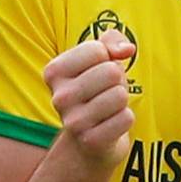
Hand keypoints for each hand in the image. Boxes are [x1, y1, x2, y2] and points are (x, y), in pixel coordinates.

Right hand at [42, 29, 136, 167]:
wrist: (88, 138)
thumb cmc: (97, 89)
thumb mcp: (101, 58)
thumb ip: (113, 41)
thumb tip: (127, 50)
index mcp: (54, 72)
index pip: (98, 49)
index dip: (108, 57)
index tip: (98, 70)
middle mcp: (59, 97)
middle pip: (112, 72)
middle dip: (117, 80)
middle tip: (106, 92)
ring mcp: (73, 122)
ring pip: (120, 95)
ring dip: (121, 100)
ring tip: (108, 107)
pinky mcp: (90, 141)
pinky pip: (126, 118)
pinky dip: (125, 119)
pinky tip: (110, 124)